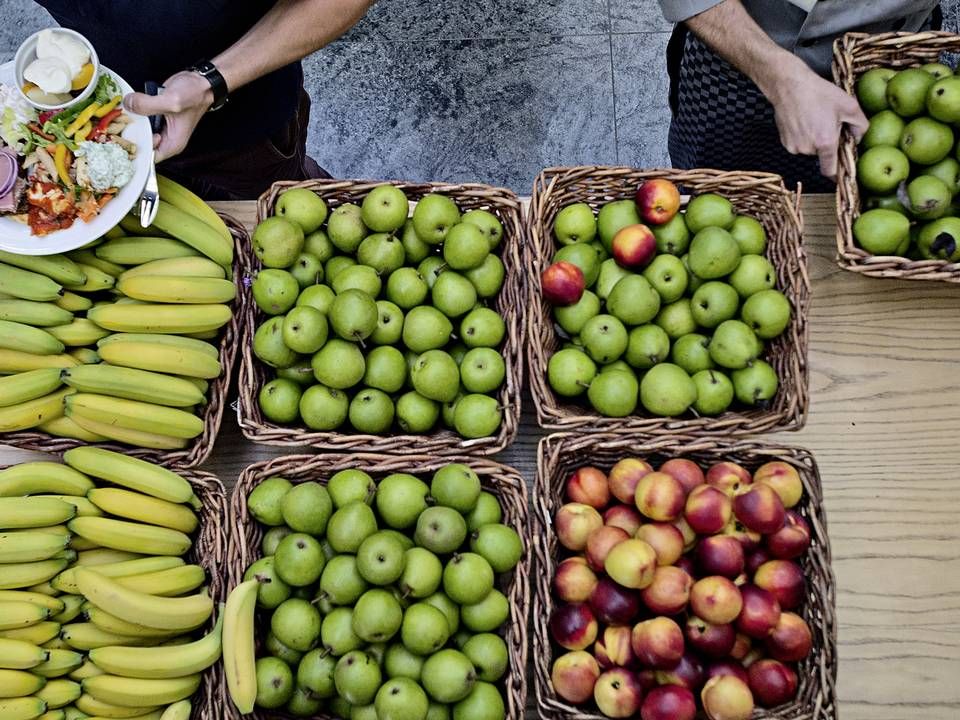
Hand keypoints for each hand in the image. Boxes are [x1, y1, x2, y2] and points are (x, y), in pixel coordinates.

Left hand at [122, 71, 213, 161]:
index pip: (148, 157)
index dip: (135, 150)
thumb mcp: (172, 101)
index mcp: (172, 144)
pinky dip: (133, 112)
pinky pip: (140, 118)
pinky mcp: (155, 115)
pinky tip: (128, 105)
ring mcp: (159, 127)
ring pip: (138, 130)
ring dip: (129, 122)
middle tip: (118, 123)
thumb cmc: (194, 95)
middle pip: (141, 144)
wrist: (199, 82)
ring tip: (122, 113)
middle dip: (129, 135)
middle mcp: (165, 138)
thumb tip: (128, 104)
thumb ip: (148, 105)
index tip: (123, 138)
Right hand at [766, 58, 868, 180]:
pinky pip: (798, 145)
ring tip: (814, 120)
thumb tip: (860, 138)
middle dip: (827, 144)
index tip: (840, 173)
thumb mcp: (849, 105)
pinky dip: (803, 137)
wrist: (790, 86)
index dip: (836, 174)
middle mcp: (808, 148)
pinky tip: (804, 121)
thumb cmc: (819, 93)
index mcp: (825, 142)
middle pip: (822, 155)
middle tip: (828, 125)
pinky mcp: (785, 142)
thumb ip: (861, 125)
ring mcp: (794, 146)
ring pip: (810, 149)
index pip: (830, 170)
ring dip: (814, 140)